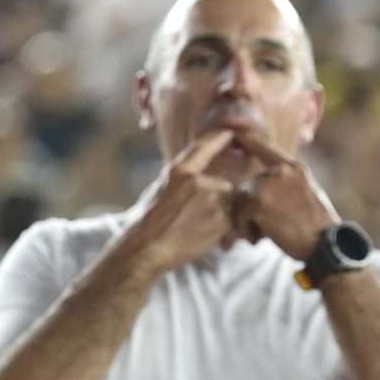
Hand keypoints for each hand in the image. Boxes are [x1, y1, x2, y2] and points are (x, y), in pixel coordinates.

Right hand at [118, 128, 243, 273]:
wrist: (147, 248)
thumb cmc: (148, 223)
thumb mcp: (160, 189)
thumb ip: (182, 178)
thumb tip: (196, 174)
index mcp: (179, 171)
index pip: (204, 147)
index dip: (218, 138)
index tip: (230, 132)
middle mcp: (198, 180)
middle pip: (224, 184)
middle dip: (219, 201)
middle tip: (197, 219)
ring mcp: (212, 198)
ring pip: (230, 203)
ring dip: (222, 215)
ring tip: (198, 228)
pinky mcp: (222, 218)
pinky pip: (233, 220)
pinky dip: (224, 230)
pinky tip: (204, 236)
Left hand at [230, 128, 339, 262]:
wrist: (327, 244)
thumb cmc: (318, 228)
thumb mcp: (307, 194)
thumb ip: (287, 184)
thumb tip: (265, 184)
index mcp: (294, 168)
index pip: (267, 149)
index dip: (252, 141)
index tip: (239, 131)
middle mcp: (280, 171)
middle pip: (247, 186)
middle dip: (252, 208)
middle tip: (270, 227)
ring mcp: (268, 184)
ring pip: (241, 201)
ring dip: (248, 221)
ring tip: (267, 233)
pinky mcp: (257, 202)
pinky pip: (239, 216)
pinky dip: (247, 231)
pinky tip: (263, 238)